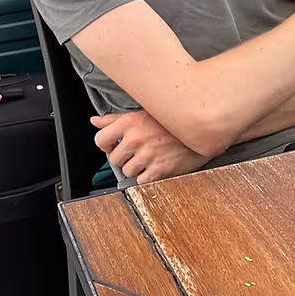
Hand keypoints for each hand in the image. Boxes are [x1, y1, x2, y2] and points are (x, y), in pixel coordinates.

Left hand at [91, 110, 209, 183]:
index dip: (105, 145)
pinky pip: (141, 181)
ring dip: (136, 168)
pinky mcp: (160, 170)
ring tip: (148, 158)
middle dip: (123, 158)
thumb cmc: (170, 122)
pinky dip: (147, 177)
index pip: (100, 140)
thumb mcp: (142, 114)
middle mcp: (136, 138)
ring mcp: (148, 155)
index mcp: (129, 122)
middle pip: (113, 159)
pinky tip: (155, 166)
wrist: (200, 130)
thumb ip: (115, 119)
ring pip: (127, 171)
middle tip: (136, 152)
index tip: (113, 146)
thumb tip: (94, 121)